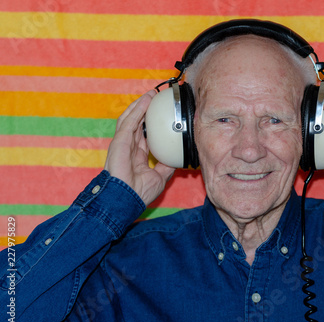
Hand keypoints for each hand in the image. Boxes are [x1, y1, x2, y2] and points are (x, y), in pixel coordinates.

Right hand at [104, 90, 174, 205]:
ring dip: (140, 105)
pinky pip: (129, 121)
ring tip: (151, 95)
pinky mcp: (120, 141)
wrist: (127, 198)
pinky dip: (137, 110)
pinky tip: (145, 101)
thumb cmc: (139, 192)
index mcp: (137, 156)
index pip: (144, 135)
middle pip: (136, 123)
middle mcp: (129, 147)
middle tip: (155, 98)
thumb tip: (178, 158)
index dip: (151, 124)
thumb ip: (166, 166)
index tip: (160, 115)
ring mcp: (123, 143)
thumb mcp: (159, 177)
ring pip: (131, 119)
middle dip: (145, 110)